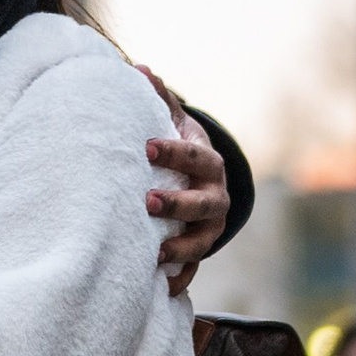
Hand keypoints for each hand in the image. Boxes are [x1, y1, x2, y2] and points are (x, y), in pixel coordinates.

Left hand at [139, 70, 230, 291]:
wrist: (202, 180)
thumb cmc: (179, 147)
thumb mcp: (173, 121)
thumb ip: (158, 98)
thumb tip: (139, 68)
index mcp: (208, 163)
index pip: (194, 157)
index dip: (173, 152)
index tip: (146, 147)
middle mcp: (215, 197)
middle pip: (203, 203)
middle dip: (177, 204)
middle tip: (147, 202)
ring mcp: (211, 227)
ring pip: (203, 241)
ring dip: (181, 247)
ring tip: (155, 252)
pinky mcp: (200, 250)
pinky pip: (195, 269)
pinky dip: (180, 278)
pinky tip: (163, 287)